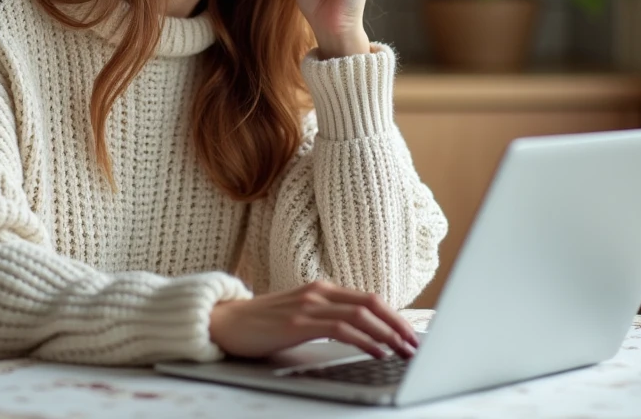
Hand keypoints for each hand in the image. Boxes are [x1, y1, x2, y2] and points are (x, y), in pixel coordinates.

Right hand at [209, 281, 419, 359]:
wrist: (223, 321)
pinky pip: (341, 328)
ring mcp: (308, 305)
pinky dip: (365, 339)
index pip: (368, 298)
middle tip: (416, 344)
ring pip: (361, 314)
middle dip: (398, 324)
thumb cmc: (262, 323)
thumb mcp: (300, 316)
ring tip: (404, 351)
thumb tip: (362, 336)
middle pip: (372, 303)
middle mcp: (319, 292)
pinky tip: (377, 351)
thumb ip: (326, 319)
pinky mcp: (298, 322)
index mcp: (322, 289)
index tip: (411, 334)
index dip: (394, 316)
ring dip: (388, 334)